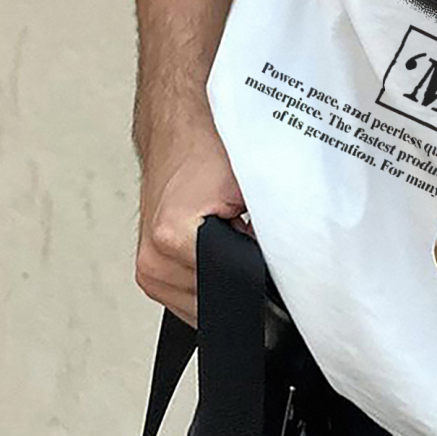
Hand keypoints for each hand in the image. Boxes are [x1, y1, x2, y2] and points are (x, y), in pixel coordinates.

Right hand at [136, 119, 250, 326]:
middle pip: (216, 304)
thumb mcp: (250, 186)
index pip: (230, 291)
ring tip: (224, 231)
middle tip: (242, 231)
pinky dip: (208, 276)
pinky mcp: (151, 271)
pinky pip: (189, 295)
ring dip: (223, 279)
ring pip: (203, 306)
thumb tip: (288, 267)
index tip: (264, 252)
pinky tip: (213, 242)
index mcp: (173, 240)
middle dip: (240, 278)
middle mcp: (153, 260)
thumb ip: (268, 232)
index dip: (257, 277)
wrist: (178, 129)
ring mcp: (148, 270)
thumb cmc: (207, 148)